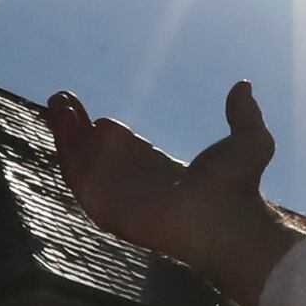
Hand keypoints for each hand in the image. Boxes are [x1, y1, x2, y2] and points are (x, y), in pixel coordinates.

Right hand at [41, 82, 299, 305]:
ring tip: (56, 104)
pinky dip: (67, 152)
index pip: (124, 150)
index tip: (94, 113)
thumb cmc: (238, 188)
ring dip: (66, 135)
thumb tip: (244, 85)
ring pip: (83, 162)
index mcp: (160, 170)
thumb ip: (244, 115)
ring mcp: (120, 195)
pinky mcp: (108, 206)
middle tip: (61, 99)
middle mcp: (136, 182)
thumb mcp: (249, 141)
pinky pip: (78, 179)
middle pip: (96, 153)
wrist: (227, 220)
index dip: (106, 131)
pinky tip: (62, 125)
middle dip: (76, 129)